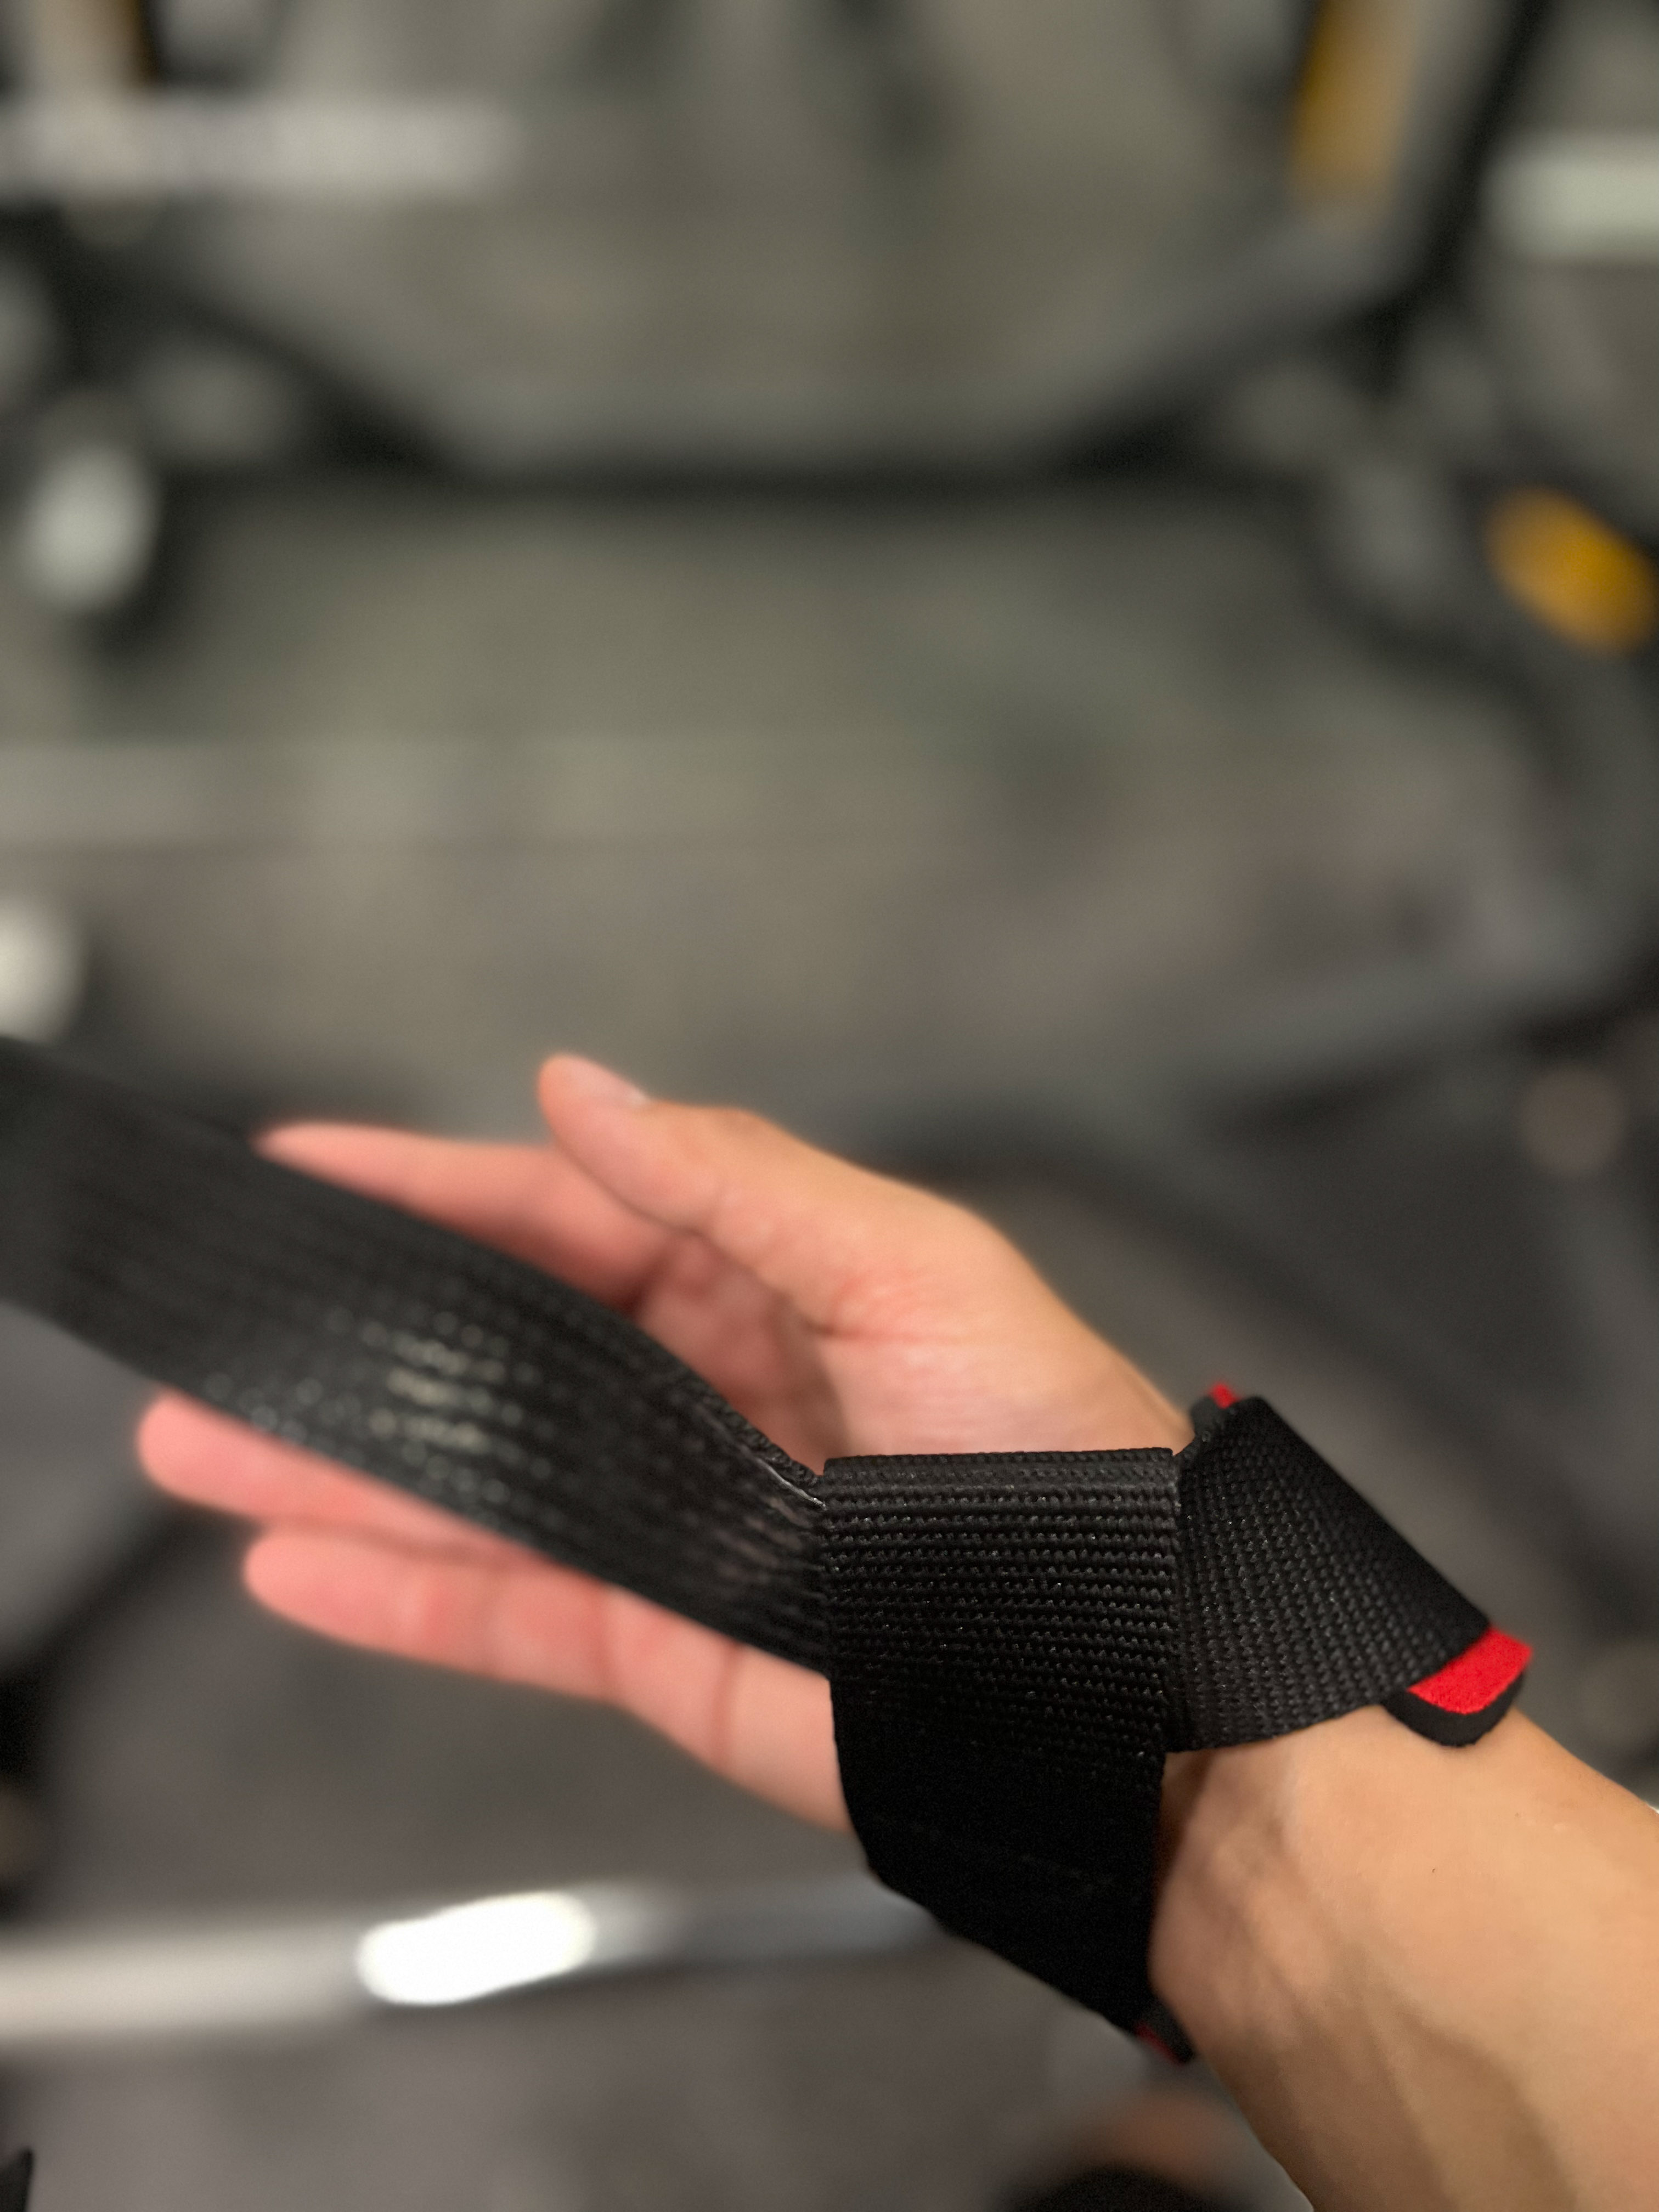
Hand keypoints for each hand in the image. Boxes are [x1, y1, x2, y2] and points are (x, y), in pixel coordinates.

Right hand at [138, 1055, 1187, 1827]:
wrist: (1127, 1680)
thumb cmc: (1067, 1458)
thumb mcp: (912, 1268)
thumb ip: (739, 1181)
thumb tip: (590, 1093)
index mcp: (765, 1283)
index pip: (569, 1214)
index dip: (441, 1185)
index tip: (322, 1165)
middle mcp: (707, 1395)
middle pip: (501, 1349)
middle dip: (365, 1332)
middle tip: (235, 1319)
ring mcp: (677, 1524)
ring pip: (478, 1484)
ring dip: (342, 1468)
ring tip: (212, 1445)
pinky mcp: (667, 1646)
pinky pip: (508, 1610)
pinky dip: (402, 1594)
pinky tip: (303, 1568)